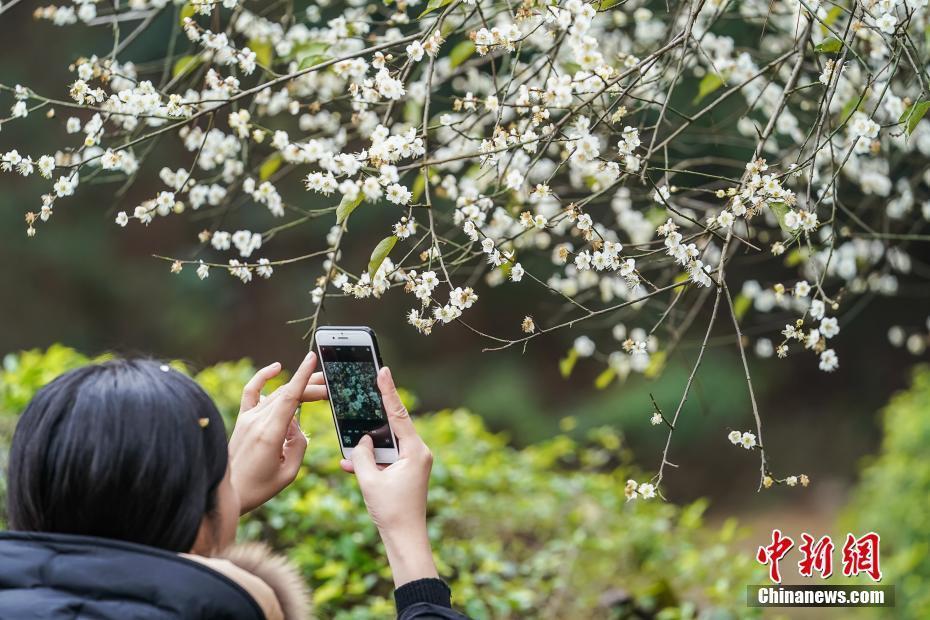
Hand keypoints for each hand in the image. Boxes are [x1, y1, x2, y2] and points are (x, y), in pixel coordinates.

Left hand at [229, 352, 326, 513]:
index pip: (289, 397)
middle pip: (288, 395)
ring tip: (317, 386)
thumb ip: (299, 444)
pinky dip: (263, 377)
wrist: (228, 493)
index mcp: (269, 434)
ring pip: (276, 394)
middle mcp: (257, 421)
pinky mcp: (242, 420)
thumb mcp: (289, 472)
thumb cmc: (258, 487)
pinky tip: (276, 368)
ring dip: (297, 387)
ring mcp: (248, 419)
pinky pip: (252, 392)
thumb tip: (296, 424)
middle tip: (330, 389)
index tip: (312, 358)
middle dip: (311, 389)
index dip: (302, 376)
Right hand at [340, 367, 437, 586]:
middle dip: (373, 420)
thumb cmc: (391, 512)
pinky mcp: (406, 473)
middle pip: (392, 427)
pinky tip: (350, 464)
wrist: (405, 540)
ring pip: (386, 445)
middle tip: (361, 396)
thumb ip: (361, 455)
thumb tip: (361, 442)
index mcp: (415, 451)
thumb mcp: (369, 481)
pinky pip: (386, 459)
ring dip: (368, 447)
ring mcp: (413, 463)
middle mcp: (418, 453)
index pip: (398, 414)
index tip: (383, 370)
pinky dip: (370, 461)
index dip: (388, 391)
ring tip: (350, 444)